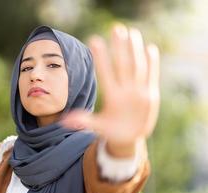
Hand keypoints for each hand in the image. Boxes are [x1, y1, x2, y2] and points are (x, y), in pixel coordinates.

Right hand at [61, 24, 159, 157]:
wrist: (133, 140)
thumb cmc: (112, 131)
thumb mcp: (97, 127)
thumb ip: (82, 120)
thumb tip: (64, 120)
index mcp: (114, 99)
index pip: (106, 74)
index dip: (100, 57)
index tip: (94, 40)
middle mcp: (129, 94)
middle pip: (124, 66)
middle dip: (120, 47)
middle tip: (117, 29)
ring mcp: (142, 93)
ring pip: (139, 67)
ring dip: (136, 49)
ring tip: (132, 32)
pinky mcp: (152, 94)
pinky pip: (152, 75)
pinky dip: (152, 61)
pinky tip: (150, 47)